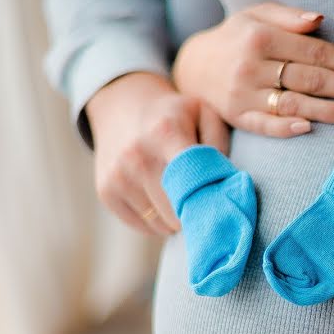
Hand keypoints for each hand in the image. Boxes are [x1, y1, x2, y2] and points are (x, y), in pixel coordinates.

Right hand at [86, 71, 229, 234]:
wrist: (122, 106)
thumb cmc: (175, 116)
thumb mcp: (204, 114)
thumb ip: (220, 146)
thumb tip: (227, 185)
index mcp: (166, 133)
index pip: (192, 182)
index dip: (210, 201)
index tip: (222, 207)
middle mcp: (137, 156)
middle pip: (178, 212)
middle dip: (196, 213)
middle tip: (205, 202)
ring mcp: (118, 176)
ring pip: (162, 224)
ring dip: (177, 219)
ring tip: (180, 195)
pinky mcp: (106, 192)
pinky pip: (143, 227)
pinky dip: (157, 222)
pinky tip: (161, 200)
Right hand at [173, 1, 333, 137]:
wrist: (194, 67)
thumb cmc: (237, 39)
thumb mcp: (257, 15)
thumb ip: (289, 17)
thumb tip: (321, 20)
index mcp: (262, 37)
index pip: (317, 53)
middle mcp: (252, 65)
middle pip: (311, 79)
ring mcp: (243, 93)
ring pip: (293, 103)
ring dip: (329, 111)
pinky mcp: (237, 117)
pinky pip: (263, 125)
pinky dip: (285, 128)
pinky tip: (310, 129)